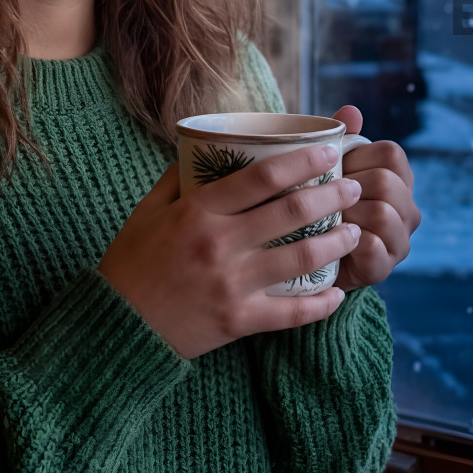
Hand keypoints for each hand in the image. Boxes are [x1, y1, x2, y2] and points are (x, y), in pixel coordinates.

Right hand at [96, 140, 365, 359]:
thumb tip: (206, 148)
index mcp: (198, 211)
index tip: (329, 152)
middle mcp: (220, 243)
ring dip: (337, 241)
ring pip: (302, 258)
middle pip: (292, 211)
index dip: (303, 160)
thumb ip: (178, 179)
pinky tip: (338, 292)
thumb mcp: (148, 210)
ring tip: (355, 230)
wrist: (117, 325)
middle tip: (354, 187)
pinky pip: (291, 312)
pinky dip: (321, 303)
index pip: (262, 176)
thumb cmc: (131, 262)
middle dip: (333, 195)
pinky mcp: (238, 321)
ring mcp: (232, 284)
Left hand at [327, 104, 419, 290]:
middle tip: (320, 196)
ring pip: (382, 213)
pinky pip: (371, 245)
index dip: (357, 156)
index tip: (332, 167)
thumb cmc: (319, 205)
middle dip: (347, 186)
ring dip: (346, 213)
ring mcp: (400, 239)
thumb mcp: (326, 169)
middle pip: (386, 182)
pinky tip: (329, 240)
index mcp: (398, 178)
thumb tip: (352, 110)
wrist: (306, 257)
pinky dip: (346, 240)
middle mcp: (407, 208)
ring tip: (324, 218)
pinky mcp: (385, 267)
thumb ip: (341, 139)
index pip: (391, 153)